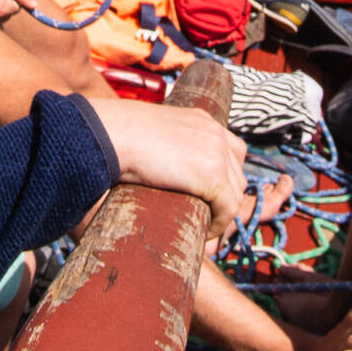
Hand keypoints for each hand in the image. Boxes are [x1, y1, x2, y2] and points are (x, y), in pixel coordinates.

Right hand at [85, 98, 247, 237]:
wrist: (113, 135)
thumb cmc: (120, 136)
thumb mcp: (153, 133)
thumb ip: (169, 145)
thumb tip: (164, 167)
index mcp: (201, 119)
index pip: (232, 149)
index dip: (224, 175)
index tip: (210, 195)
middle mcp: (215, 132)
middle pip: (237, 173)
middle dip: (225, 196)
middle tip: (207, 215)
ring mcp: (217, 151)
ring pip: (235, 193)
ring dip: (222, 211)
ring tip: (203, 224)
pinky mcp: (213, 174)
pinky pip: (228, 208)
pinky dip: (218, 224)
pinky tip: (203, 231)